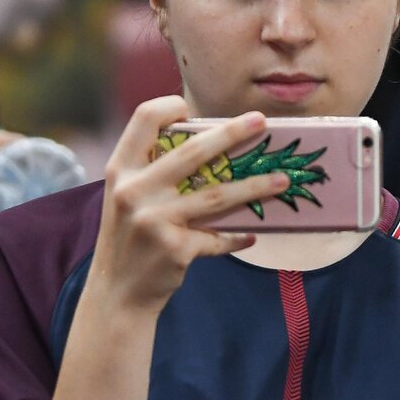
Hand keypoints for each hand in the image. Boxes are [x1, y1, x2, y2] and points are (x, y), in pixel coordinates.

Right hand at [90, 97, 294, 312]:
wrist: (116, 292)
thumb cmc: (129, 237)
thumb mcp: (127, 197)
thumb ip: (154, 171)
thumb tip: (211, 143)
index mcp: (121, 170)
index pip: (143, 119)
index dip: (169, 107)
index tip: (192, 108)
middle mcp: (133, 190)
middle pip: (192, 151)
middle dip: (232, 133)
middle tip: (262, 122)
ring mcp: (154, 219)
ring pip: (217, 195)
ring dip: (255, 186)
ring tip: (283, 180)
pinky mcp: (174, 248)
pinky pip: (218, 237)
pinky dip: (237, 236)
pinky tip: (252, 234)